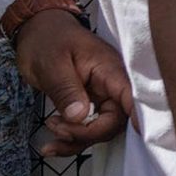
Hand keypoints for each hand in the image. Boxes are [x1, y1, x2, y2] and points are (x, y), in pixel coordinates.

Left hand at [10, 1, 132, 148]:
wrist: (36, 31)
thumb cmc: (46, 39)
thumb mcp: (51, 64)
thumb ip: (66, 90)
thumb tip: (79, 116)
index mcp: (110, 69)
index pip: (132, 97)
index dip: (138, 118)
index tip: (137, 135)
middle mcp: (111, 85)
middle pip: (116, 121)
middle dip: (87, 132)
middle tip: (57, 127)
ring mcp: (101, 96)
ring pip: (101, 129)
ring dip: (76, 139)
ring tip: (51, 129)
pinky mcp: (89, 105)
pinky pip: (87, 129)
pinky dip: (70, 139)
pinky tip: (51, 144)